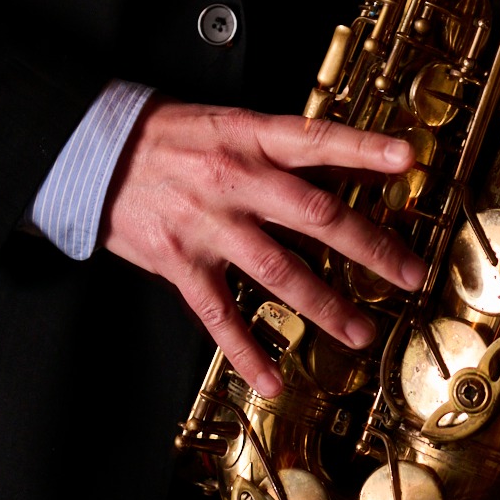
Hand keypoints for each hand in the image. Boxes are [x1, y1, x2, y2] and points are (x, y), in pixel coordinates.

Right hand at [101, 98, 424, 398]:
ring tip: (360, 331)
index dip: (361, 147)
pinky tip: (272, 377)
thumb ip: (271, 149)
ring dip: (325, 305)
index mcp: (247, 137)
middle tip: (409, 273)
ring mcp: (207, 223)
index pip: (314, 138)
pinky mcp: (178, 260)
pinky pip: (219, 313)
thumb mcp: (221, 122)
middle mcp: (233, 179)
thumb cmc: (162, 134)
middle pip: (315, 213)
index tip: (406, 157)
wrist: (90, 150)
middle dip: (369, 246)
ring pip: (279, 269)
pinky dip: (246, 349)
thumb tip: (331, 170)